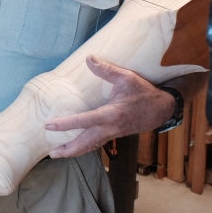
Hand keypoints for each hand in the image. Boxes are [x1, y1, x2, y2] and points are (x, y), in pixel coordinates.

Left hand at [46, 55, 182, 157]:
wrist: (161, 110)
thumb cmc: (144, 92)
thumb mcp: (128, 78)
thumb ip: (107, 70)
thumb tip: (89, 58)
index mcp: (111, 114)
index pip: (85, 121)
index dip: (66, 124)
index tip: (49, 126)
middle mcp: (110, 127)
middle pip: (86, 142)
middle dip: (69, 149)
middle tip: (51, 153)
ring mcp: (112, 133)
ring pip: (91, 146)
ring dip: (74, 151)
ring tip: (56, 154)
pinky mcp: (114, 135)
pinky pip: (96, 144)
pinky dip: (84, 148)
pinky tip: (73, 149)